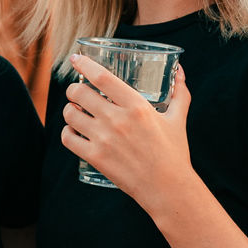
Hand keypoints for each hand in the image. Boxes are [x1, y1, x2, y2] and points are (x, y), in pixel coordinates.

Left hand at [60, 55, 192, 209]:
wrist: (168, 188)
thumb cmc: (174, 152)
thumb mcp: (178, 118)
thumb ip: (179, 92)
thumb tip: (179, 70)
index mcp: (137, 106)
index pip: (102, 77)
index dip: (85, 64)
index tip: (76, 58)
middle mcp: (117, 120)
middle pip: (80, 93)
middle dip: (73, 88)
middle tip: (76, 90)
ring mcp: (104, 140)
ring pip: (70, 114)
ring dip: (69, 109)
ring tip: (75, 110)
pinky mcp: (95, 158)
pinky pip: (68, 138)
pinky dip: (67, 131)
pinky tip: (73, 130)